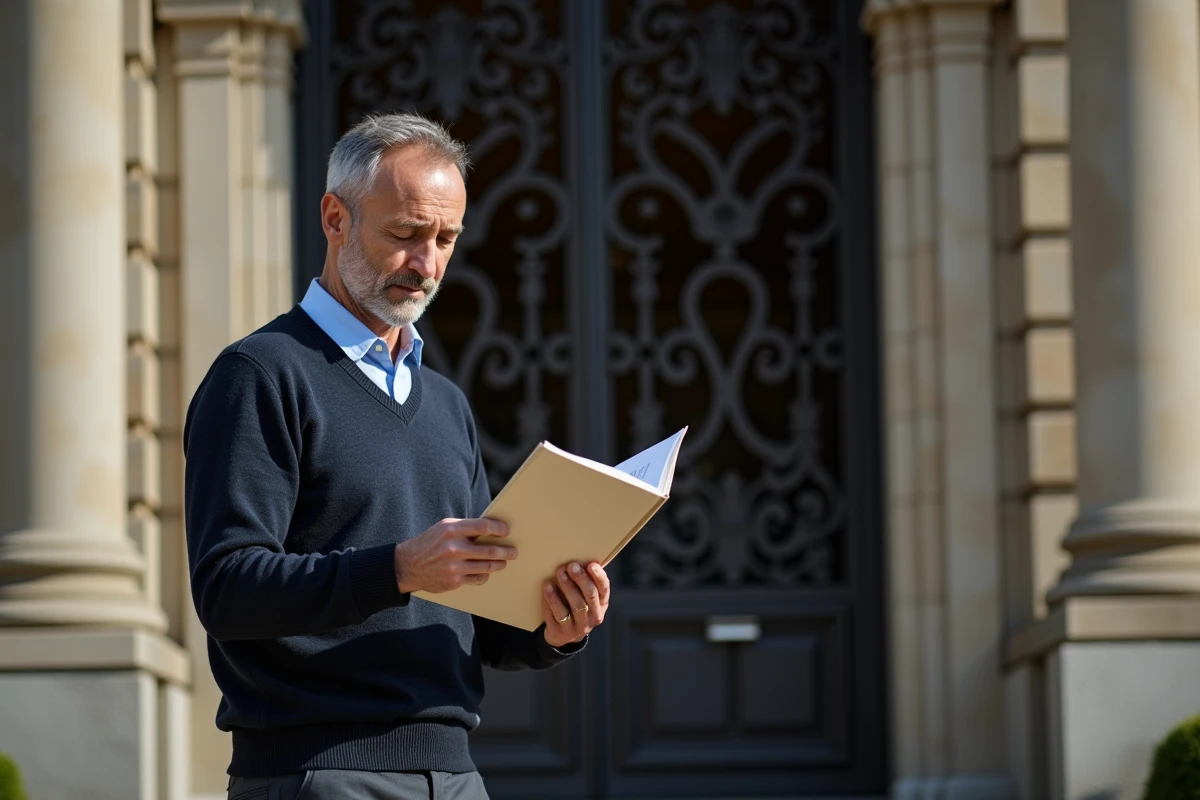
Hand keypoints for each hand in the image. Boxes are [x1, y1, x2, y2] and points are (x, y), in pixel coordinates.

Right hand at [394, 518, 517, 593]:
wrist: (408, 565)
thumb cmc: (430, 542)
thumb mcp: (444, 527)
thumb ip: (465, 527)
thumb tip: (491, 529)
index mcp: (451, 530)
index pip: (483, 527)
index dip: (499, 529)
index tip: (507, 531)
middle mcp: (454, 548)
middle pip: (489, 550)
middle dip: (505, 551)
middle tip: (514, 552)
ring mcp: (454, 567)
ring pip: (486, 566)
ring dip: (499, 564)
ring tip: (504, 561)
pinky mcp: (454, 581)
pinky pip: (477, 579)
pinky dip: (485, 575)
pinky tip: (487, 572)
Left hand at [541, 561, 609, 647]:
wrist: (562, 634)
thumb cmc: (573, 605)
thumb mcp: (584, 596)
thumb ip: (585, 581)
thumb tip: (579, 558)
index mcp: (601, 604)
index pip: (604, 589)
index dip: (599, 577)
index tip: (591, 564)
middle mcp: (593, 616)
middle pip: (590, 596)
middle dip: (581, 579)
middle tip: (571, 565)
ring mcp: (578, 626)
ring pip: (576, 606)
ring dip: (567, 587)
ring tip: (559, 572)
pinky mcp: (562, 632)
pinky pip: (557, 615)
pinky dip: (552, 599)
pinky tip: (547, 587)